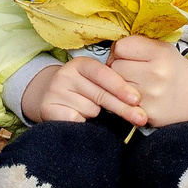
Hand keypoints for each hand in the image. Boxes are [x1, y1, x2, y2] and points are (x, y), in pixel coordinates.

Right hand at [21, 53, 147, 126]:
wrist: (51, 100)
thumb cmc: (83, 92)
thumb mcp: (97, 83)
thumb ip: (113, 87)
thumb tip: (137, 103)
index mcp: (81, 64)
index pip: (103, 74)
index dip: (121, 87)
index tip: (137, 99)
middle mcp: (66, 74)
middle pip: (100, 94)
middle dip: (122, 108)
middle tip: (140, 118)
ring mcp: (55, 91)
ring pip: (90, 109)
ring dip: (96, 115)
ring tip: (89, 112)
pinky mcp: (48, 108)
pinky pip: (76, 120)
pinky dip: (83, 123)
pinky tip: (80, 119)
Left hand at [108, 34, 187, 127]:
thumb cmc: (175, 70)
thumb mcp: (163, 49)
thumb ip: (138, 44)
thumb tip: (111, 49)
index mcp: (160, 53)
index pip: (120, 47)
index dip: (120, 51)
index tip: (126, 55)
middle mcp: (156, 73)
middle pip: (114, 66)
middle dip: (118, 68)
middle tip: (130, 71)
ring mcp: (151, 95)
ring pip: (115, 85)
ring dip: (120, 85)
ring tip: (134, 83)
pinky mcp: (147, 113)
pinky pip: (122, 103)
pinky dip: (126, 100)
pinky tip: (138, 97)